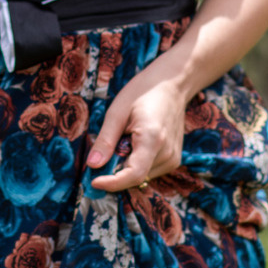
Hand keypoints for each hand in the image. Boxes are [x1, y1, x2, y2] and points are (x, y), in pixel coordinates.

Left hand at [88, 65, 189, 193]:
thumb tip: (92, 165)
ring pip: (141, 176)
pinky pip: (149, 170)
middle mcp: (167, 152)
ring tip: (124, 140)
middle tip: (101, 155)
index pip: (134, 174)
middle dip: (114, 173)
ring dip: (125, 167)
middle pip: (135, 177)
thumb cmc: (143, 92)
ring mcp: (173, 157)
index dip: (112, 183)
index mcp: (153, 138)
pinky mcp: (174, 159)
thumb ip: (106, 140)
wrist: (172, 84)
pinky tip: (134, 143)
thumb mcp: (117, 111)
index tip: (93, 181)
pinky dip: (135, 164)